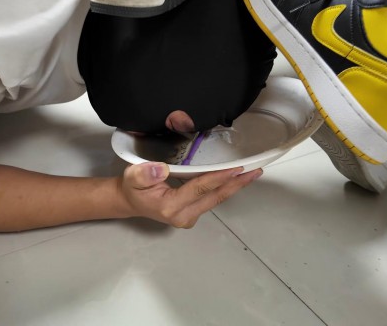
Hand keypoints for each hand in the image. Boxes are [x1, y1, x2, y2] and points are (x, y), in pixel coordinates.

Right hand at [118, 162, 262, 228]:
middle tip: (256, 171)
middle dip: (237, 184)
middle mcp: (183, 216)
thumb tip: (161, 169)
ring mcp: (189, 218)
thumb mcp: (132, 176)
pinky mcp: (192, 216)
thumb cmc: (133, 188)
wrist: (130, 202)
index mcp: (170, 207)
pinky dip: (224, 188)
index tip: (237, 169)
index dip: (219, 178)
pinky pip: (211, 200)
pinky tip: (236, 179)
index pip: (199, 189)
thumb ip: (145, 173)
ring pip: (216, 200)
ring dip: (234, 186)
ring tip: (252, 174)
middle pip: (215, 197)